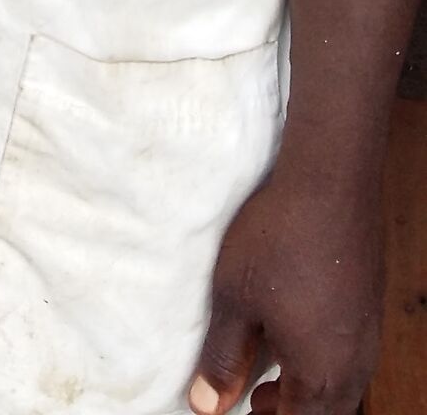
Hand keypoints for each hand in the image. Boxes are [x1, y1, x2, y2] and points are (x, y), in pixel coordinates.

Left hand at [188, 163, 382, 413]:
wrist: (330, 183)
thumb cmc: (277, 240)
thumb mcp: (235, 300)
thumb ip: (222, 358)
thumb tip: (206, 405)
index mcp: (321, 374)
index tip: (245, 408)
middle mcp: (354, 364)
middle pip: (326, 412)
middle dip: (292, 411)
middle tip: (256, 399)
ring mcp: (367, 334)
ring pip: (342, 387)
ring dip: (309, 389)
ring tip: (271, 366)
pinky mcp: (369, 306)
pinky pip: (350, 356)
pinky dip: (324, 361)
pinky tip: (297, 330)